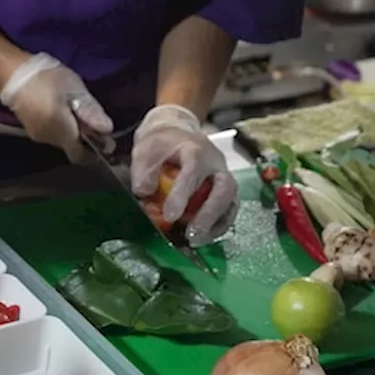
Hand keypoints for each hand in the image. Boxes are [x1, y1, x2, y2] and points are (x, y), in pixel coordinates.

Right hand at [0, 53, 113, 161]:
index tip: (104, 139)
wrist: (12, 73)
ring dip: (70, 130)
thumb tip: (108, 130)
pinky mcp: (30, 129)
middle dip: (83, 136)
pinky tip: (59, 109)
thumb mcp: (74, 89)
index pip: (80, 155)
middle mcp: (48, 139)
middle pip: (71, 147)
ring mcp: (36, 135)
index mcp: (61, 131)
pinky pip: (51, 134)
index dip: (94, 151)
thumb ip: (91, 111)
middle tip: (89, 115)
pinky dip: (59, 126)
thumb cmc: (46, 78)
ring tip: (73, 108)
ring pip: (61, 140)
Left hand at [130, 105, 237, 245]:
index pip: (193, 172)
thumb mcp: (146, 151)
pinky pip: (229, 210)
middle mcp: (216, 163)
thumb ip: (143, 171)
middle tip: (191, 235)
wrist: (177, 133)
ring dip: (216, 224)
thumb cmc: (161, 144)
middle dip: (209, 214)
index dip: (182, 195)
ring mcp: (224, 177)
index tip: (169, 216)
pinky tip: (203, 238)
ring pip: (231, 201)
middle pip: (224, 188)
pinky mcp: (226, 190)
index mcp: (195, 150)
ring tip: (196, 240)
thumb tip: (144, 193)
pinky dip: (219, 226)